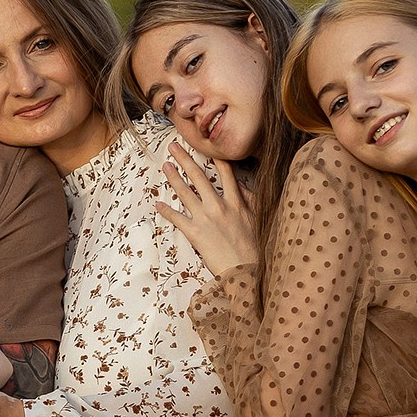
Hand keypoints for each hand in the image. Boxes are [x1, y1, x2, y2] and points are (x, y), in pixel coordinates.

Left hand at [153, 138, 258, 276]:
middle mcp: (219, 206)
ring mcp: (205, 219)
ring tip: (165, 165)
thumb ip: (251, 200)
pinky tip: (158, 203)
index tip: (206, 146)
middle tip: (174, 146)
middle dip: (185, 159)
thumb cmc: (255, 247)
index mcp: (237, 201)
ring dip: (173, 177)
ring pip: (185, 193)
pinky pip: (177, 218)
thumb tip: (243, 186)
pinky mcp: (195, 233)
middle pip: (199, 177)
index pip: (225, 172)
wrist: (246, 270)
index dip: (215, 157)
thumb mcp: (258, 219)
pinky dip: (166, 210)